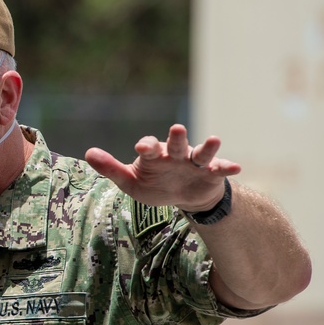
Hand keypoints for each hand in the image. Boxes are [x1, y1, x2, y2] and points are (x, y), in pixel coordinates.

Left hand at [85, 123, 240, 211]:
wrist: (182, 196)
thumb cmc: (154, 184)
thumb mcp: (130, 181)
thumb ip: (110, 168)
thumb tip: (88, 153)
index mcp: (155, 155)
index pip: (150, 146)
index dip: (146, 146)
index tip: (141, 148)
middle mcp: (176, 154)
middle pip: (176, 144)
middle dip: (177, 137)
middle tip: (177, 129)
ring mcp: (194, 163)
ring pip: (200, 152)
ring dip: (206, 147)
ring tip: (213, 139)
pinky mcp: (210, 173)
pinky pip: (219, 168)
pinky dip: (226, 167)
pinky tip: (235, 167)